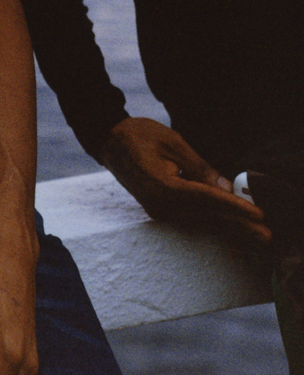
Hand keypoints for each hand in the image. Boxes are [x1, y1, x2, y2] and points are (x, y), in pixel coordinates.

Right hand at [100, 116, 270, 250]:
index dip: (234, 206)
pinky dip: (213, 227)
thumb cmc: (140, 135)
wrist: (109, 141)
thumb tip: (226, 187)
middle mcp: (159, 204)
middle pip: (206, 218)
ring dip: (230, 231)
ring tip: (255, 239)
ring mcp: (157, 211)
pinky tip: (231, 233)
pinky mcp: (158, 211)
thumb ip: (200, 167)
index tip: (257, 212)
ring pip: (200, 224)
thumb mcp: (173, 143)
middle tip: (266, 235)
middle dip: (239, 227)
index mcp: (161, 185)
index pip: (205, 198)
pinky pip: (190, 222)